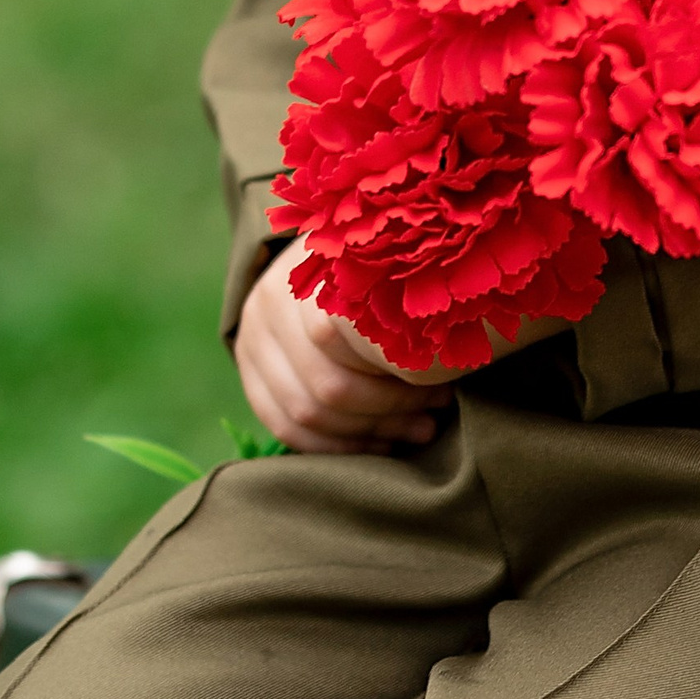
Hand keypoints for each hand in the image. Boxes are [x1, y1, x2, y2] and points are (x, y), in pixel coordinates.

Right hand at [233, 253, 455, 455]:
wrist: (310, 252)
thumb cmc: (370, 260)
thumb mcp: (387, 263)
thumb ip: (403, 299)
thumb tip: (451, 355)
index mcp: (308, 270)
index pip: (342, 342)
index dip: (396, 377)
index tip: (442, 388)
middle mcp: (270, 303)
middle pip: (328, 386)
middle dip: (387, 413)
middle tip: (432, 418)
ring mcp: (251, 337)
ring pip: (305, 413)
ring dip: (366, 436)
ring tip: (415, 432)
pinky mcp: (248, 369)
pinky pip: (283, 427)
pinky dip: (333, 446)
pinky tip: (376, 445)